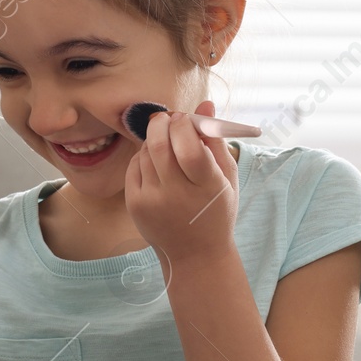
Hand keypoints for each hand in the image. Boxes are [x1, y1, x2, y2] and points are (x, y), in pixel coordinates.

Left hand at [124, 99, 238, 260]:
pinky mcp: (135, 204)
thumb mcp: (226, 177)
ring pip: (145, 151)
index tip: (184, 117)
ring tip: (166, 145)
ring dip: (154, 139)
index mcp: (207, 187)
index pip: (189, 146)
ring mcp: (153, 201)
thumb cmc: (216, 211)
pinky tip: (156, 163)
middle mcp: (177, 195)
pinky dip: (143, 157)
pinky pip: (134, 165)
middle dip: (162, 123)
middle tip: (167, 118)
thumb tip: (205, 104)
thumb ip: (215, 140)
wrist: (195, 256)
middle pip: (160, 144)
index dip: (184, 125)